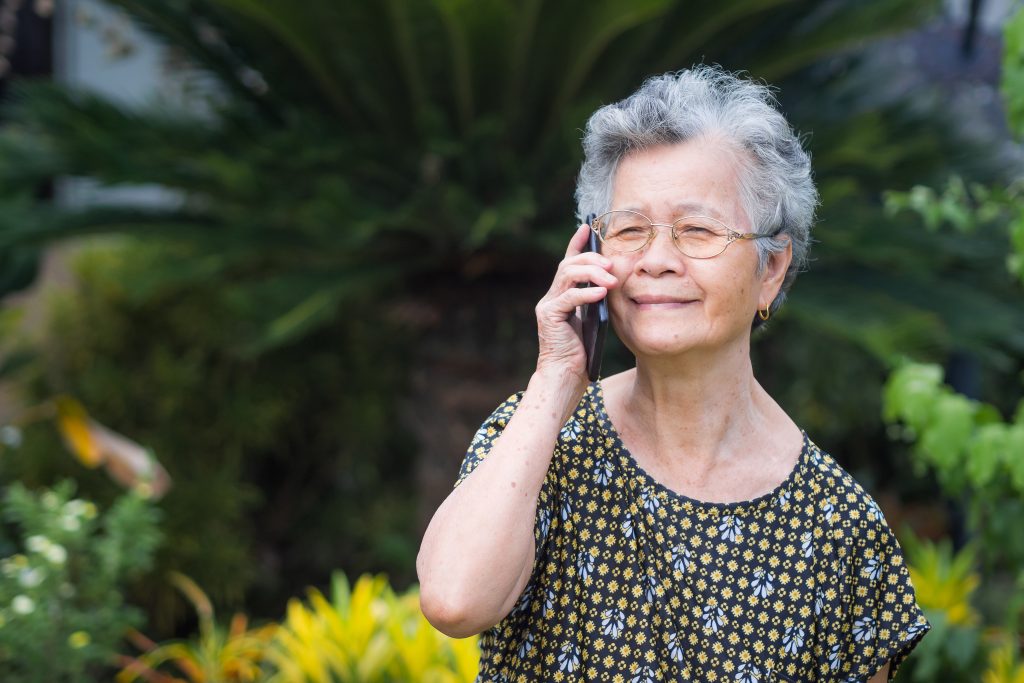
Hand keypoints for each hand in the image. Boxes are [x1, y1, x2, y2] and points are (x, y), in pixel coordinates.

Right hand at [534, 222, 616, 382]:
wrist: (564, 378)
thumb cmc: (581, 354)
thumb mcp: (593, 322)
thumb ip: (596, 302)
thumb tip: (612, 283)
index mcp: (562, 296)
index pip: (568, 263)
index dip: (576, 244)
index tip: (586, 227)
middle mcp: (551, 297)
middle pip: (568, 265)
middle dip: (591, 259)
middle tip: (612, 264)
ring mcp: (548, 306)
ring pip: (567, 275)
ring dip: (591, 272)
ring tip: (611, 278)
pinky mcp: (548, 317)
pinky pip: (569, 298)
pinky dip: (586, 293)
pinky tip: (602, 293)